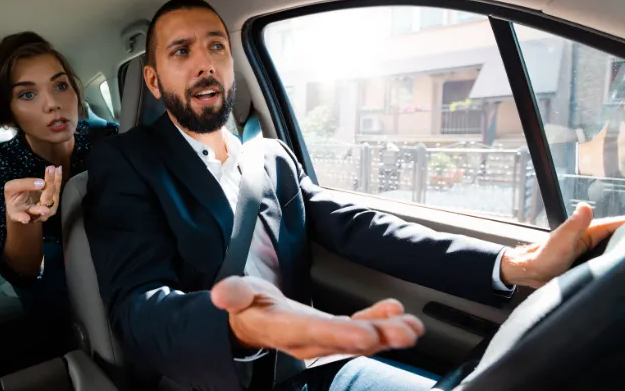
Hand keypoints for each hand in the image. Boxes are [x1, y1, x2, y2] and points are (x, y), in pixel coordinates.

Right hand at [4, 165, 62, 223]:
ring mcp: (46, 212)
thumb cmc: (13, 196)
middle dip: (47, 188)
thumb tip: (42, 183)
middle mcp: (34, 216)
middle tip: (47, 175)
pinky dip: (57, 180)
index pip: (20, 216)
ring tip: (55, 169)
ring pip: (53, 198)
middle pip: (43, 204)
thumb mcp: (11, 188)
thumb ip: (23, 185)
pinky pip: (56, 192)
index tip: (26, 218)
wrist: (21, 202)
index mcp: (18, 214)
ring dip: (55, 182)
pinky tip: (58, 169)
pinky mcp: (52, 204)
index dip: (22, 218)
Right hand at [211, 276, 423, 359]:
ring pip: (359, 339)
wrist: (251, 322)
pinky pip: (360, 328)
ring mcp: (324, 338)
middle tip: (406, 333)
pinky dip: (380, 320)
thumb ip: (233, 294)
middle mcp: (308, 339)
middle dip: (378, 337)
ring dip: (388, 333)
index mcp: (284, 328)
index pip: (314, 332)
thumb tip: (221, 294)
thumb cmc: (247, 306)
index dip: (340, 333)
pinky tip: (395, 311)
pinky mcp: (334, 332)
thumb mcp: (237, 295)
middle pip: (345, 340)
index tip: (366, 334)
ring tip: (413, 327)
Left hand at [501, 202, 624, 287]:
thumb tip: (585, 207)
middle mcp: (590, 240)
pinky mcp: (587, 264)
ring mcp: (589, 252)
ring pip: (611, 249)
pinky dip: (612, 261)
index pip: (616, 226)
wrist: (530, 273)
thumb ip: (574, 225)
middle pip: (616, 237)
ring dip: (619, 251)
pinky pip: (605, 261)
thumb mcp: (561, 241)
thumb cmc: (543, 257)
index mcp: (588, 231)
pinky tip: (618, 269)